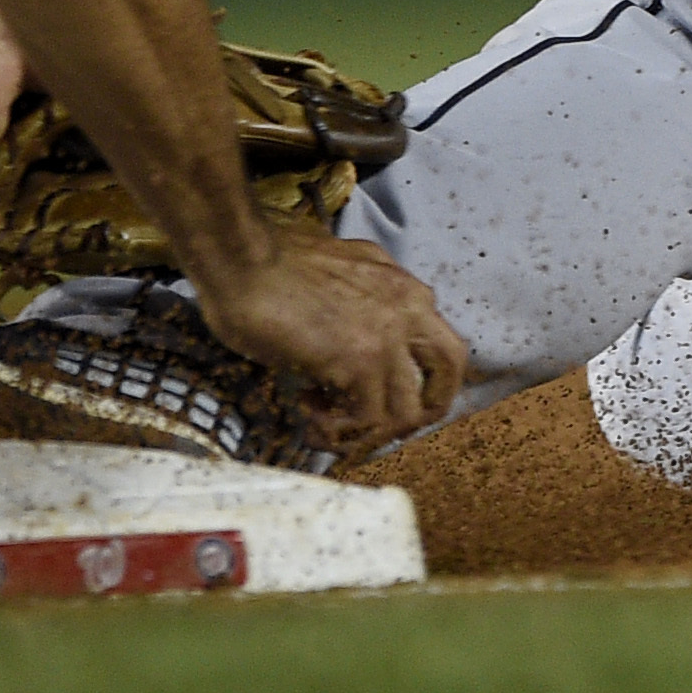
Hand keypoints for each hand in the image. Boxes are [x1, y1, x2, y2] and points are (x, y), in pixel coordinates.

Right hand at [194, 234, 469, 451]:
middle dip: (421, 408)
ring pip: (406, 412)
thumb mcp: (341, 266)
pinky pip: (368, 422)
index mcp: (404, 286)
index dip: (412, 376)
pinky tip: (306, 413)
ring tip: (320, 418)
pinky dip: (338, 432)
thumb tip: (357, 323)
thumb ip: (364, 293)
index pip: (436, 341)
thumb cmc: (272, 262)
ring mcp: (389, 337)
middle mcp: (409, 308)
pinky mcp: (360, 363)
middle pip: (449, 371)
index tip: (371, 389)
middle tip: (375, 424)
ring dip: (363, 429)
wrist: (243, 260)